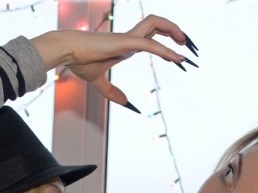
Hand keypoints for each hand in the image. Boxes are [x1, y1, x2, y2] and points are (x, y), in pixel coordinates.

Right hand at [31, 15, 192, 105]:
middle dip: (177, 32)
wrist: (66, 51)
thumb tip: (127, 103)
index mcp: (126, 44)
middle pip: (158, 24)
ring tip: (186, 46)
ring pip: (156, 24)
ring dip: (174, 31)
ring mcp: (128, 38)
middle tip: (190, 47)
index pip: (152, 35)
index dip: (168, 40)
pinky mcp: (125, 42)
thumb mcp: (98, 81)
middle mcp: (130, 38)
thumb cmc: (80, 61)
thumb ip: (112, 92)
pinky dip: (165, 50)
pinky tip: (177, 58)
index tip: (181, 56)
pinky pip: (150, 44)